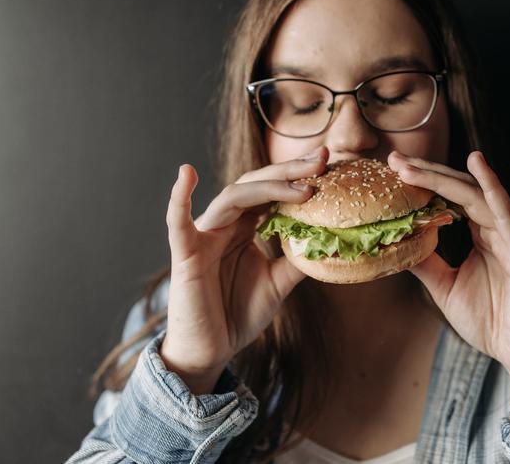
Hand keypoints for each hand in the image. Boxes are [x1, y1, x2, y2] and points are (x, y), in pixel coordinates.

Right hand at [161, 146, 328, 393]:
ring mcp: (204, 236)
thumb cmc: (238, 313)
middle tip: (322, 158)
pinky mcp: (186, 254)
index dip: (298, 176)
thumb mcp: (278, 283)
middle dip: (289, 170)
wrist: (211, 350)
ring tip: (301, 185)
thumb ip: (298, 259)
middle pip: (256, 185)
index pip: (272, 191)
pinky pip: (178, 222)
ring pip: (233, 197)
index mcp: (244, 227)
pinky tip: (187, 174)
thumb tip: (332, 241)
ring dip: (267, 187)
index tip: (330, 164)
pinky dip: (179, 198)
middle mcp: (224, 224)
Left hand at [387, 150, 509, 378]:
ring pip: (475, 193)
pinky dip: (492, 185)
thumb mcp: (446, 286)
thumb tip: (397, 243)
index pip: (449, 197)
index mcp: (482, 232)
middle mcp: (498, 226)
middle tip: (394, 158)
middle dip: (425, 172)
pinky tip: (477, 164)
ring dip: (443, 177)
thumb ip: (426, 262)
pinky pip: (505, 211)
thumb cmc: (492, 320)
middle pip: (459, 187)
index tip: (392, 169)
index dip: (422, 182)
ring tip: (412, 166)